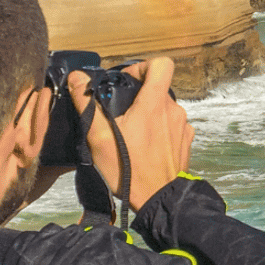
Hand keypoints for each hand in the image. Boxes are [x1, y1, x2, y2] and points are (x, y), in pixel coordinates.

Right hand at [69, 58, 194, 210]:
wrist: (159, 199)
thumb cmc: (129, 169)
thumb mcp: (99, 137)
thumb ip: (87, 104)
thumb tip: (77, 78)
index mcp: (154, 104)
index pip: (162, 65)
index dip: (144, 66)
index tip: (127, 80)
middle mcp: (174, 111)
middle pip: (159, 89)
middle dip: (140, 96)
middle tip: (121, 113)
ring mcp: (184, 126)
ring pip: (165, 108)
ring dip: (149, 114)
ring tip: (131, 133)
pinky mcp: (187, 141)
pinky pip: (172, 125)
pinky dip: (160, 129)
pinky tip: (146, 145)